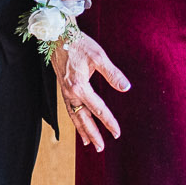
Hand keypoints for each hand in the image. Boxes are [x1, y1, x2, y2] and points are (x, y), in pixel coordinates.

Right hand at [53, 30, 131, 151]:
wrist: (59, 36)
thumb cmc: (79, 45)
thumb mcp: (98, 57)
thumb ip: (112, 74)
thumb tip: (126, 88)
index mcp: (79, 86)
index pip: (98, 109)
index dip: (108, 121)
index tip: (117, 132)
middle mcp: (70, 93)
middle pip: (83, 119)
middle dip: (92, 134)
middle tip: (101, 148)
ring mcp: (65, 92)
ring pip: (74, 116)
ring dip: (82, 130)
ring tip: (89, 143)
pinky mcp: (64, 88)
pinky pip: (69, 109)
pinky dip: (75, 120)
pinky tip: (79, 124)